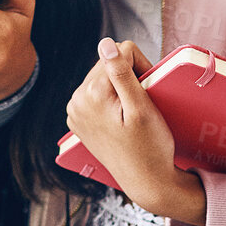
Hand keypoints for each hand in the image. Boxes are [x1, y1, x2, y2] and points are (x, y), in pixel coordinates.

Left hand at [65, 37, 205, 225]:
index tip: (149, 91)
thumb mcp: (141, 108)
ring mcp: (75, 111)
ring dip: (118, 88)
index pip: (121, 53)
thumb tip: (105, 43)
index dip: (141, 67)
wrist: (146, 182)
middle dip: (128, 77)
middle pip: (108, 64)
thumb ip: (121, 73)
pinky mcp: (78, 120)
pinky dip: (109, 100)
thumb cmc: (150, 147)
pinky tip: (120, 118)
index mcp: (91, 93)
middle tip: (142, 105)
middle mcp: (76, 99)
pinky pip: (95, 94)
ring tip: (131, 113)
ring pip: (102, 78)